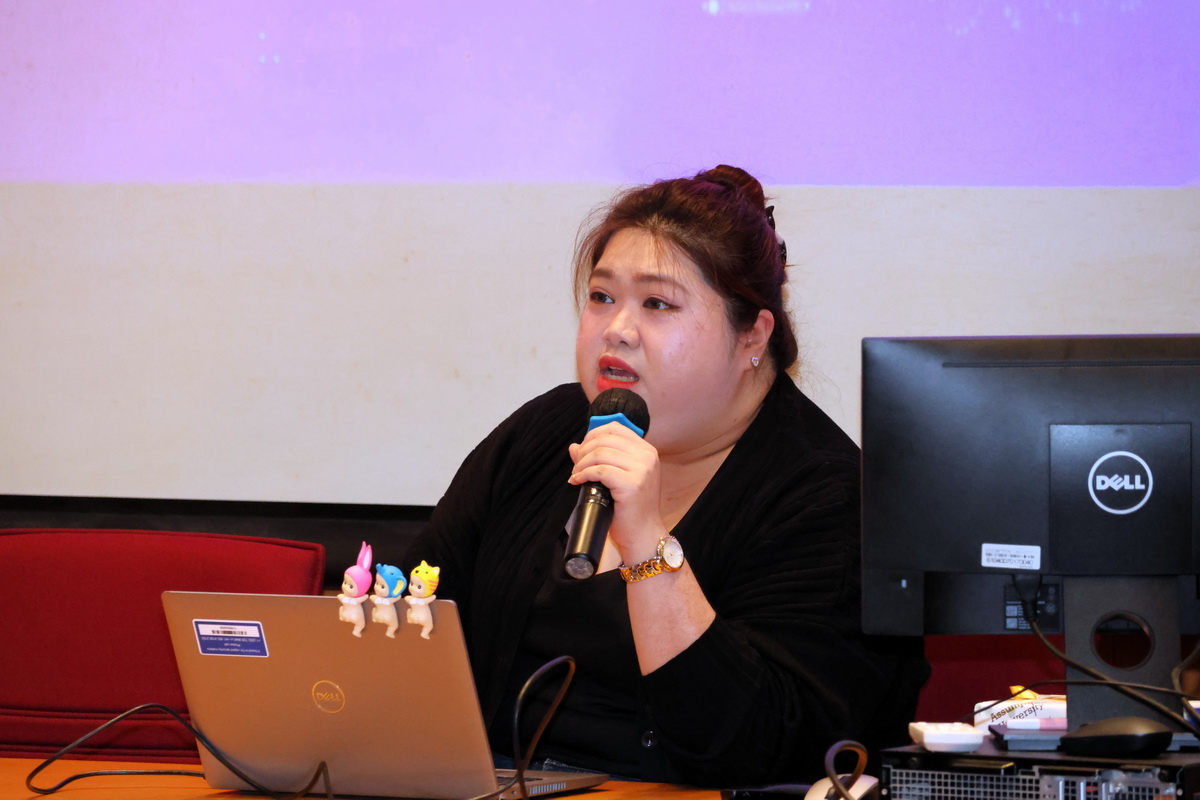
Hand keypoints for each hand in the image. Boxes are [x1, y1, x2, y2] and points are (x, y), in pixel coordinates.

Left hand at [568, 420, 664, 560]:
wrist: (644, 535)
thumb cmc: (630, 509)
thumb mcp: (617, 478)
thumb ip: (600, 459)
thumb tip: (574, 447)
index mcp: (646, 451)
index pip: (615, 428)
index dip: (593, 435)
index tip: (582, 450)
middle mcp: (647, 457)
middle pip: (605, 439)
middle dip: (584, 451)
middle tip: (576, 466)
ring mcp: (642, 470)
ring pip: (600, 453)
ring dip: (581, 464)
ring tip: (576, 476)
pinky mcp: (632, 484)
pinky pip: (600, 471)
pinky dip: (584, 474)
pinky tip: (577, 482)